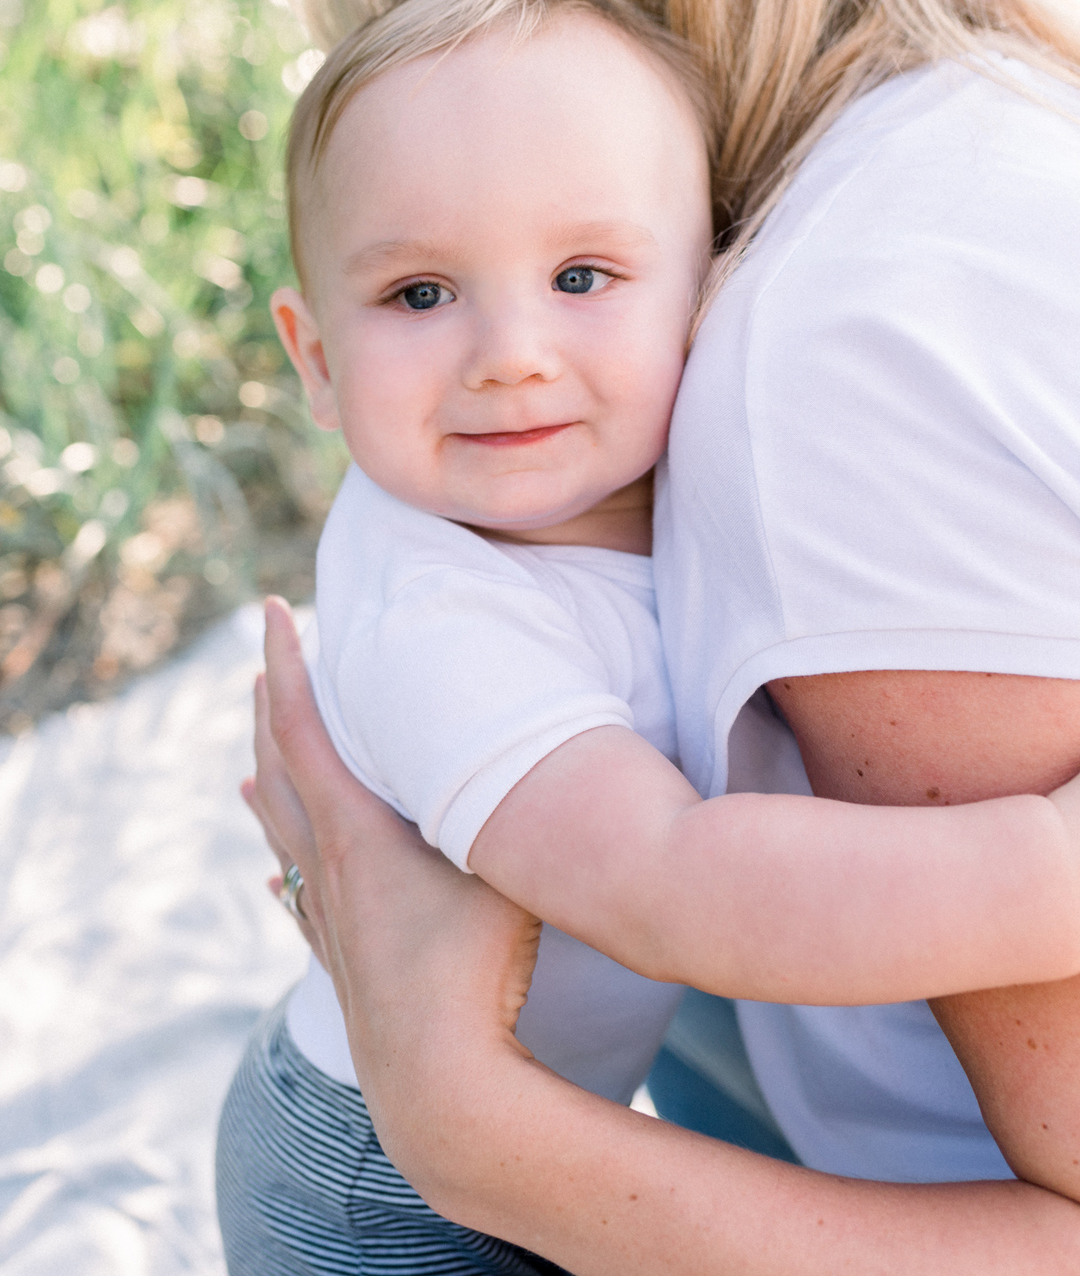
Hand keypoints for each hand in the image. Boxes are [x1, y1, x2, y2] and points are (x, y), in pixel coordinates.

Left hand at [246, 597, 542, 1136]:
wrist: (439, 1084)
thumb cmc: (477, 970)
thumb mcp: (508, 867)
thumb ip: (521, 809)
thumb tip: (556, 753)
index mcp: (355, 830)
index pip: (303, 725)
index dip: (285, 662)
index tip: (271, 609)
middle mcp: (326, 867)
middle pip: (278, 770)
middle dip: (268, 711)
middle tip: (263, 668)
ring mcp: (326, 918)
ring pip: (279, 835)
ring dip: (262, 787)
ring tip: (244, 767)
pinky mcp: (339, 961)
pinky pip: (292, 898)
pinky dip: (278, 868)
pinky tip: (269, 879)